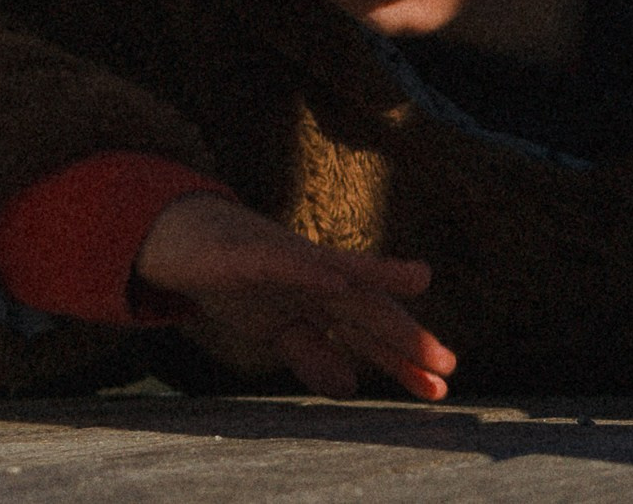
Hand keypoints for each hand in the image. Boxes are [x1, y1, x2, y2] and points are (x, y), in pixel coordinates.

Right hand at [132, 191, 456, 401]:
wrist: (185, 240)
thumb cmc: (238, 281)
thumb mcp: (276, 330)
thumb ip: (312, 354)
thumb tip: (351, 387)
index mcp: (323, 301)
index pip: (370, 335)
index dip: (403, 362)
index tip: (439, 392)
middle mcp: (317, 278)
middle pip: (367, 308)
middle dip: (406, 336)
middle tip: (447, 364)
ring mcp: (289, 261)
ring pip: (340, 272)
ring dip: (379, 277)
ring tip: (420, 279)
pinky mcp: (253, 254)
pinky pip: (285, 263)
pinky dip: (310, 270)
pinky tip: (337, 280)